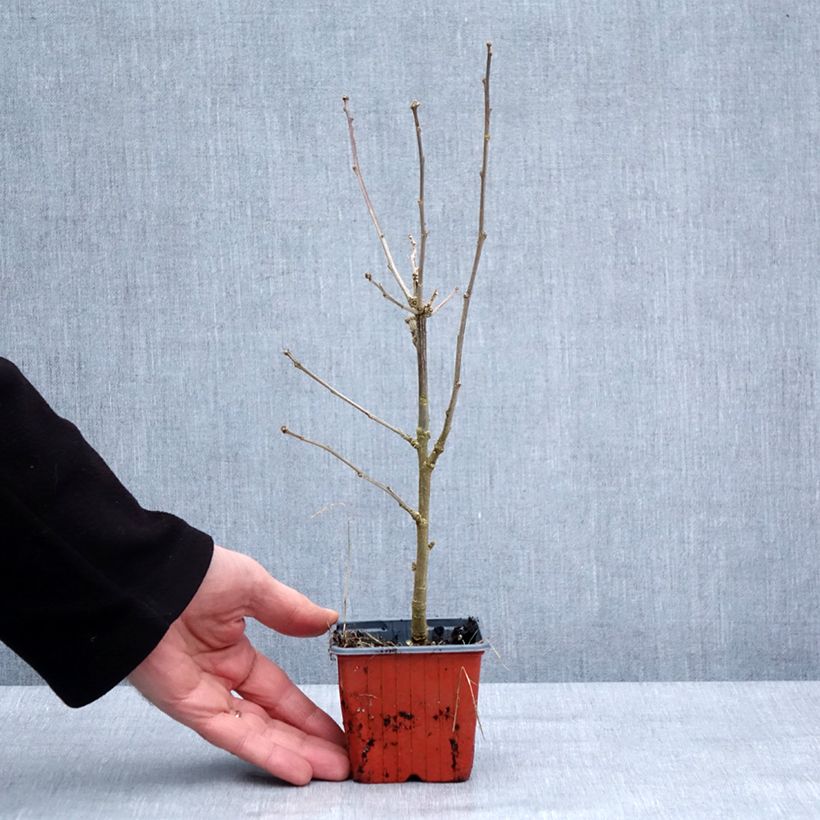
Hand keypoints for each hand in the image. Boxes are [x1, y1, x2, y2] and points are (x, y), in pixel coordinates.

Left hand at [128, 545, 349, 784]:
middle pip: (272, 720)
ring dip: (295, 753)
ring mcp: (204, 696)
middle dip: (308, 741)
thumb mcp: (253, 587)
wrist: (148, 579)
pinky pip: (232, 736)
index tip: (337, 727)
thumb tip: (327, 620)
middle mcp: (220, 679)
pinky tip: (296, 768)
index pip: (278, 691)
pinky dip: (265, 752)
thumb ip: (289, 610)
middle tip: (344, 759)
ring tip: (331, 770)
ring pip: (257, 733)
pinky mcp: (188, 708)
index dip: (307, 711)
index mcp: (233, 651)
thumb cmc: (195, 574)